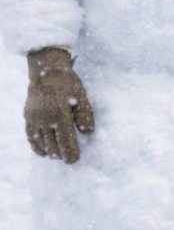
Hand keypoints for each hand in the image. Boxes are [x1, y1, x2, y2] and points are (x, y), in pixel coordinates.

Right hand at [25, 47, 94, 162]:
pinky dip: (38, 147)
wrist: (46, 70)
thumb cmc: (67, 83)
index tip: (75, 159)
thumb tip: (88, 132)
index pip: (65, 141)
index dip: (70, 153)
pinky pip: (31, 138)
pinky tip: (45, 151)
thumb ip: (85, 115)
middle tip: (69, 158)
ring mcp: (34, 119)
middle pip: (53, 145)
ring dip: (50, 152)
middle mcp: (45, 119)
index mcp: (60, 114)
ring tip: (59, 155)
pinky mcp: (28, 118)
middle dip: (61, 154)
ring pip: (42, 143)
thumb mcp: (81, 96)